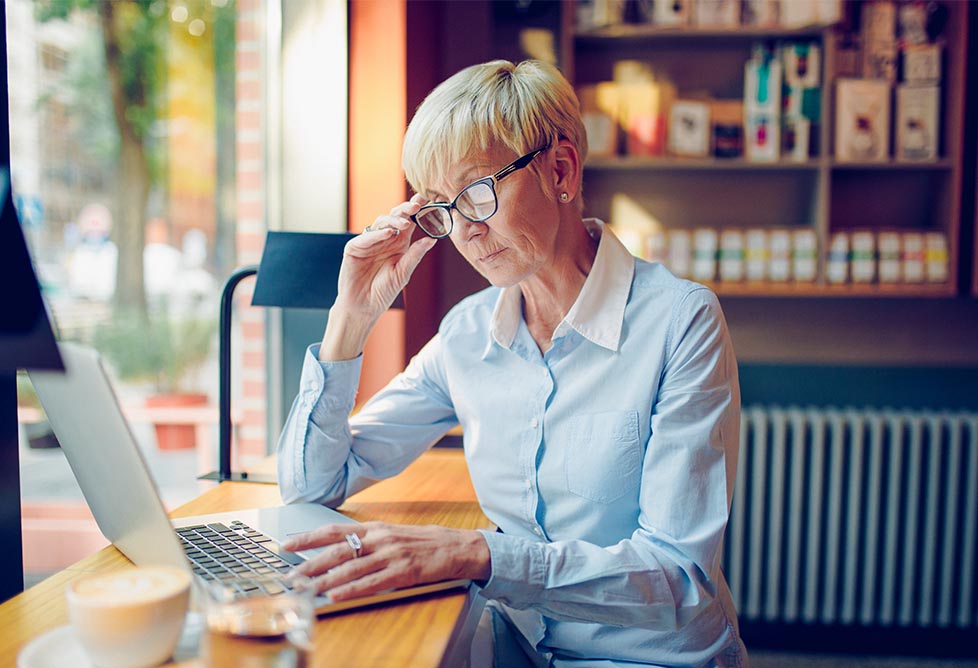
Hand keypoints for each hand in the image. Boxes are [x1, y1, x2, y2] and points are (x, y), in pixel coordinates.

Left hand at [282, 521, 490, 599]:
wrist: (456, 546)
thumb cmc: (422, 542)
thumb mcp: (391, 535)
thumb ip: (367, 542)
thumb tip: (337, 552)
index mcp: (375, 528)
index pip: (334, 530)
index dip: (308, 537)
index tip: (286, 544)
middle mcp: (380, 538)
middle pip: (338, 550)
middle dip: (310, 563)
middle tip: (290, 575)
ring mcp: (391, 555)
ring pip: (351, 568)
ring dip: (324, 580)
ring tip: (306, 589)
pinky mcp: (403, 571)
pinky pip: (371, 582)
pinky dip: (351, 589)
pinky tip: (336, 595)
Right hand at [320, 194, 436, 359]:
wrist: (363, 306)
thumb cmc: (383, 291)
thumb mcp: (403, 272)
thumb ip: (415, 255)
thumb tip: (432, 239)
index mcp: (398, 243)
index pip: (408, 222)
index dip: (416, 210)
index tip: (426, 200)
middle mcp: (384, 239)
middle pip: (395, 217)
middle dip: (406, 209)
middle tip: (417, 205)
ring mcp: (369, 241)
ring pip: (381, 222)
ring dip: (394, 220)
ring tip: (405, 223)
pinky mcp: (354, 247)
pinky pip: (366, 237)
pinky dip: (378, 234)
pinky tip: (389, 233)